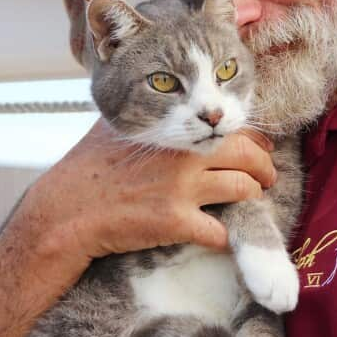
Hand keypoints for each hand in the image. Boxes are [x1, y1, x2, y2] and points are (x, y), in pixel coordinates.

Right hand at [8, 121, 275, 261]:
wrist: (67, 212)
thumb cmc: (87, 168)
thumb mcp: (117, 128)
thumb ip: (148, 114)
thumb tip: (160, 99)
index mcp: (173, 130)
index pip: (231, 127)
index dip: (254, 139)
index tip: (261, 146)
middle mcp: (184, 156)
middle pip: (249, 157)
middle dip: (266, 169)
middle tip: (269, 177)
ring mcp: (183, 190)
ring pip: (244, 191)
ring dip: (253, 197)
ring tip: (252, 200)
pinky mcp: (177, 223)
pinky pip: (220, 233)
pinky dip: (225, 238)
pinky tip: (221, 237)